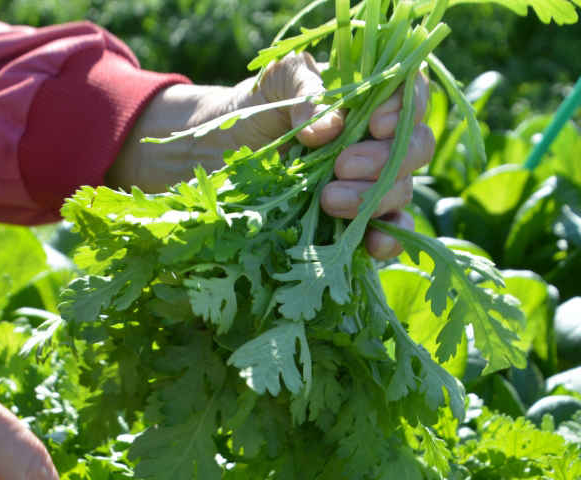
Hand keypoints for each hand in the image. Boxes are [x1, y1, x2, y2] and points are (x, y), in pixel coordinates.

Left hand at [109, 53, 433, 259]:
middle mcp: (377, 141)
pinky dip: (389, 238)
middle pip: (413, 148)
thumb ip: (306, 89)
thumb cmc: (255, 108)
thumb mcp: (276, 82)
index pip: (410, 94)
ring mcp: (369, 182)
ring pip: (400, 190)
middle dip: (384, 160)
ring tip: (328, 199)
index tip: (375, 124)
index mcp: (368, 97)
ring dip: (374, 198)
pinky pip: (390, 231)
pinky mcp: (355, 219)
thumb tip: (329, 131)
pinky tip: (372, 243)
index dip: (406, 108)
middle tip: (342, 165)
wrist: (223, 151)